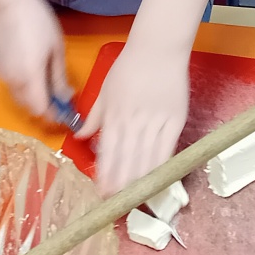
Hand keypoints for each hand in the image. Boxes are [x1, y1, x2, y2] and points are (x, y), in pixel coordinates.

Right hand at [0, 0, 70, 120]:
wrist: (6, 2)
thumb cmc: (37, 20)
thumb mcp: (56, 48)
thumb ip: (59, 77)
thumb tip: (65, 97)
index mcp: (29, 78)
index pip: (40, 110)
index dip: (53, 115)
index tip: (65, 111)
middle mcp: (13, 81)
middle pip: (28, 107)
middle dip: (43, 106)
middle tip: (59, 96)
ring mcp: (1, 75)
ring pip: (19, 97)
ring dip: (33, 96)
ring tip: (47, 80)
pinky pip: (12, 84)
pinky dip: (23, 85)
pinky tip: (31, 69)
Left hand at [76, 38, 189, 194]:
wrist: (158, 49)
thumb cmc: (128, 67)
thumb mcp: (104, 90)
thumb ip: (93, 116)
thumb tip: (79, 137)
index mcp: (114, 114)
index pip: (108, 151)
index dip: (106, 174)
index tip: (102, 192)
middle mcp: (134, 121)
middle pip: (127, 159)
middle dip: (122, 184)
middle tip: (117, 205)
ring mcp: (156, 121)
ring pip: (148, 158)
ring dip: (141, 180)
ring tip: (136, 199)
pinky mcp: (176, 120)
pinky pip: (168, 148)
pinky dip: (162, 166)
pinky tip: (158, 179)